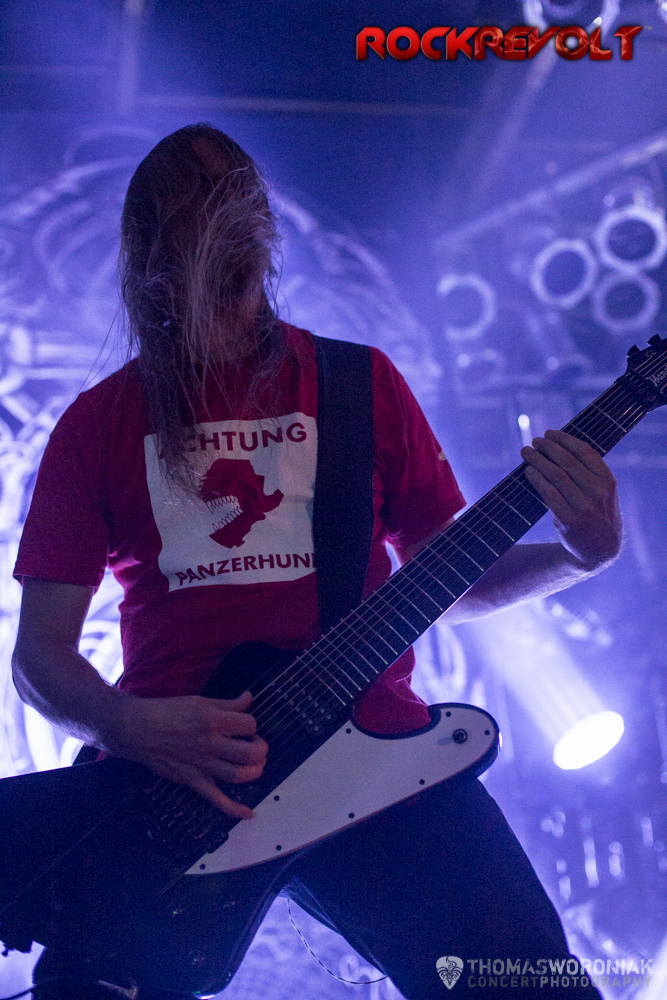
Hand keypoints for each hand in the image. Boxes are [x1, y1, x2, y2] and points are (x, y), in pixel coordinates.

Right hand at [106, 690, 267, 818]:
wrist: (137, 729)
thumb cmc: (166, 711)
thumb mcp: (199, 701)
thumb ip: (227, 703)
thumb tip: (249, 698)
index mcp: (212, 720)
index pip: (249, 724)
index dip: (251, 724)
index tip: (245, 725)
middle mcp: (210, 744)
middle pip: (250, 752)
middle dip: (261, 749)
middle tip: (256, 745)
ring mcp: (202, 764)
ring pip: (239, 775)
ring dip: (255, 772)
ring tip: (256, 765)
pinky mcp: (192, 780)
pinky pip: (216, 799)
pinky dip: (233, 809)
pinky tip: (249, 813)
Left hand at [521, 429, 621, 570]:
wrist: (599, 548)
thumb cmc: (597, 512)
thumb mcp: (603, 491)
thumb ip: (589, 471)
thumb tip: (559, 444)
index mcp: (608, 480)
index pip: (584, 451)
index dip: (564, 439)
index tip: (550, 433)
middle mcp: (598, 492)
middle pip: (567, 461)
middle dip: (548, 447)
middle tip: (535, 441)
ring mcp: (584, 507)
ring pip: (555, 475)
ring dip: (537, 460)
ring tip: (526, 452)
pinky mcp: (568, 520)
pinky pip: (548, 493)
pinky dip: (536, 479)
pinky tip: (528, 471)